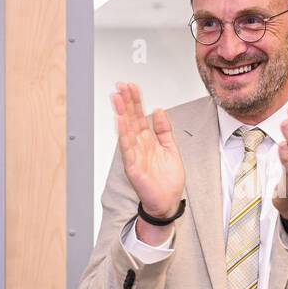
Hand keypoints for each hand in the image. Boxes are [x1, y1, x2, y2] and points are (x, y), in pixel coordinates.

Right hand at [112, 82, 184, 225]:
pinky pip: (127, 148)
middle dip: (126, 102)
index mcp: (148, 141)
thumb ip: (164, 130)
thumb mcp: (170, 148)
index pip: (139, 116)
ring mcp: (135, 156)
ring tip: (117, 98)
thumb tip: (160, 111)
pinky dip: (124, 135)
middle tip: (121, 86)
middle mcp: (139, 146)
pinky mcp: (133, 167)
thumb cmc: (167, 181)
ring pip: (127, 130)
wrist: (167, 202)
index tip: (131, 87)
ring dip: (121, 113)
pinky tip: (121, 122)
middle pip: (131, 119)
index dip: (136, 101)